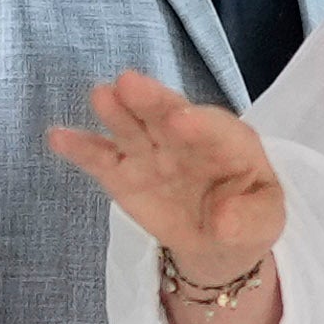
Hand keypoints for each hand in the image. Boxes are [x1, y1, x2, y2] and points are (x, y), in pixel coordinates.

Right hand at [39, 72, 285, 287]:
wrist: (219, 240)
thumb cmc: (248, 217)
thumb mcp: (265, 220)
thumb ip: (250, 218)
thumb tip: (224, 221)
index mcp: (229, 142)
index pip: (215, 129)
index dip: (198, 123)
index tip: (180, 120)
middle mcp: (185, 137)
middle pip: (167, 114)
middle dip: (151, 100)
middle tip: (131, 84)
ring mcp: (151, 153)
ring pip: (132, 128)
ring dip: (116, 112)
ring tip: (101, 96)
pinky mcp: (123, 174)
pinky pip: (100, 159)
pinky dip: (80, 147)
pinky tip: (59, 137)